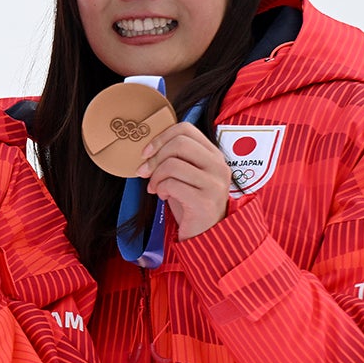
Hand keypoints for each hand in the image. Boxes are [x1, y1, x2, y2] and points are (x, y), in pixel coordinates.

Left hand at [136, 122, 229, 238]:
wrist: (205, 234)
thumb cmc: (190, 202)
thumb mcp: (185, 175)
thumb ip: (175, 157)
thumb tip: (147, 147)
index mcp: (214, 155)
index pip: (186, 129)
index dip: (160, 137)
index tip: (146, 153)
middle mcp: (218, 166)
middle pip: (179, 143)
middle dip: (154, 158)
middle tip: (145, 172)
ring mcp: (214, 184)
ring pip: (173, 164)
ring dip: (156, 177)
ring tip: (155, 187)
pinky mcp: (204, 201)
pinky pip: (172, 184)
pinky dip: (161, 189)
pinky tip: (164, 197)